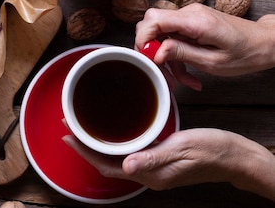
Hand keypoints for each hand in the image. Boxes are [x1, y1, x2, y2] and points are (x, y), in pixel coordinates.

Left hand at [64, 128, 274, 199]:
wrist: (235, 157)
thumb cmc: (213, 151)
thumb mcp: (183, 148)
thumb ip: (154, 157)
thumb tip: (125, 166)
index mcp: (151, 174)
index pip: (108, 167)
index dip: (85, 152)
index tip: (68, 136)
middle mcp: (149, 174)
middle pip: (108, 164)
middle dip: (86, 148)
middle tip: (69, 128)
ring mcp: (155, 169)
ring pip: (117, 159)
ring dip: (99, 145)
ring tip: (84, 128)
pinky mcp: (160, 161)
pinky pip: (131, 153)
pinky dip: (116, 143)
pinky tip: (113, 132)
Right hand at [135, 3, 274, 78]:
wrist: (265, 43)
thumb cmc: (246, 53)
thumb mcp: (213, 61)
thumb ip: (182, 54)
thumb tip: (156, 52)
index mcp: (196, 21)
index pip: (154, 20)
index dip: (143, 39)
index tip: (147, 59)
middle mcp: (190, 13)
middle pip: (151, 24)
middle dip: (150, 50)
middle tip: (161, 71)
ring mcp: (190, 16)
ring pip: (161, 33)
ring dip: (165, 58)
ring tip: (179, 79)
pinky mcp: (191, 22)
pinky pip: (172, 36)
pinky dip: (174, 55)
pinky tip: (186, 72)